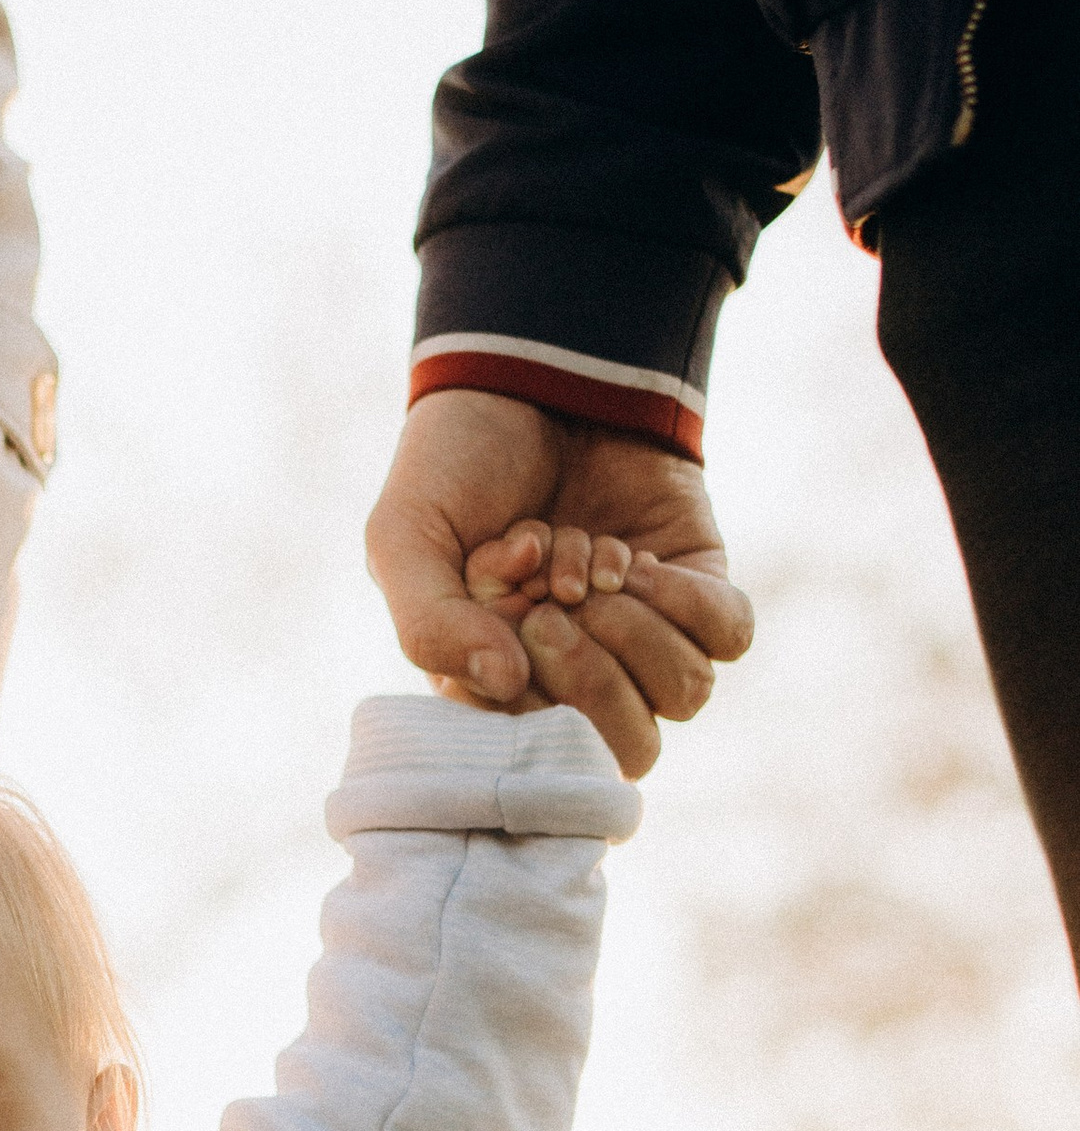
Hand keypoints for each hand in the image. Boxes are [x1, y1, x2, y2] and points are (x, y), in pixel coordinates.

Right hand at [364, 389, 752, 776]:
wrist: (530, 373)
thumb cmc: (455, 466)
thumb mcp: (404, 538)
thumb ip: (428, 624)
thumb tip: (506, 686)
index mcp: (506, 687)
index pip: (544, 757)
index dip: (531, 694)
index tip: (504, 613)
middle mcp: (581, 675)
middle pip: (631, 746)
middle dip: (591, 676)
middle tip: (553, 601)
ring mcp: (646, 636)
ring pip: (685, 693)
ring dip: (635, 630)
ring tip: (593, 564)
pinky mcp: (700, 587)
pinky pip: (726, 636)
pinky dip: (684, 599)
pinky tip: (638, 557)